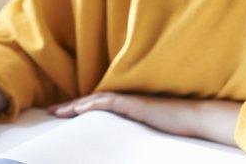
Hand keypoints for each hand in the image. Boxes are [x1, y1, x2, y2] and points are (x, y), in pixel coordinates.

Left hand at [47, 91, 240, 145]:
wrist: (194, 118)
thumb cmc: (177, 127)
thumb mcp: (149, 131)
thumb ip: (134, 133)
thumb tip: (123, 145)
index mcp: (128, 107)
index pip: (98, 106)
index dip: (79, 109)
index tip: (63, 115)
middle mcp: (126, 101)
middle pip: (91, 102)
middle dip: (70, 107)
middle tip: (51, 112)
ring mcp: (129, 100)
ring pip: (95, 100)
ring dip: (75, 105)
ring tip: (57, 111)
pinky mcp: (134, 103)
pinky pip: (108, 101)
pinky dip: (92, 104)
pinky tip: (79, 108)